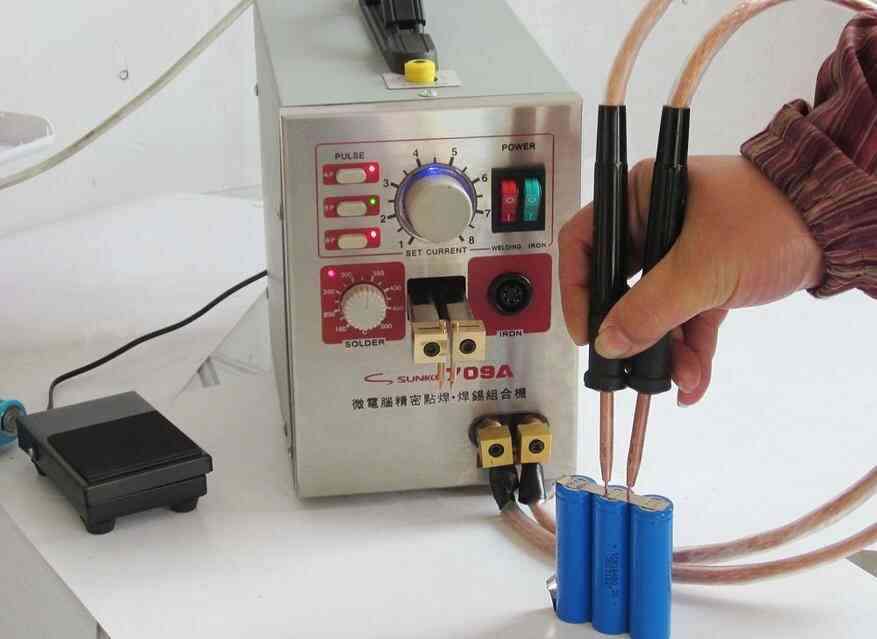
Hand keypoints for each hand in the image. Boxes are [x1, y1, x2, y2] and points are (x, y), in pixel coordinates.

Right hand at [559, 155, 823, 405]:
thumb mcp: (701, 267)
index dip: (576, 287)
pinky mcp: (708, 280)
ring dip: (664, 350)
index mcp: (641, 198)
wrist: (837, 226)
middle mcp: (654, 224)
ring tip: (678, 379)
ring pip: (654, 309)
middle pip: (618, 285)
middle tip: (626, 363)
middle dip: (628, 331)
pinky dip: (690, 350)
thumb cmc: (770, 219)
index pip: (586, 241)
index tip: (586, 330)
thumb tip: (608, 343)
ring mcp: (681, 254)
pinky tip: (692, 380)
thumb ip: (649, 309)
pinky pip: (686, 319)